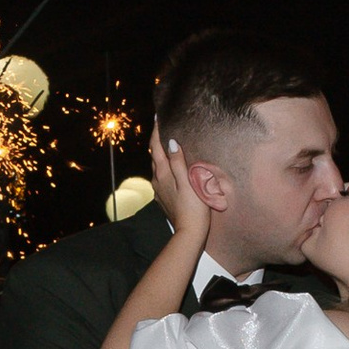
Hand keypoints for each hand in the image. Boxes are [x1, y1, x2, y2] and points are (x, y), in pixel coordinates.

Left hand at [148, 128, 211, 246]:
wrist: (189, 233)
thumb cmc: (193, 208)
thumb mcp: (188, 182)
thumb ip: (178, 162)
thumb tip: (171, 142)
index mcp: (163, 174)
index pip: (156, 147)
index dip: (156, 131)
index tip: (158, 116)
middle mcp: (157, 180)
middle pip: (154, 154)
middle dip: (157, 139)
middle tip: (163, 125)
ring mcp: (159, 190)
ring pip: (157, 166)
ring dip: (161, 153)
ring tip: (168, 142)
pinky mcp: (164, 197)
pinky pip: (162, 176)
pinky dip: (165, 166)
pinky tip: (171, 165)